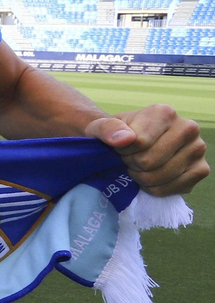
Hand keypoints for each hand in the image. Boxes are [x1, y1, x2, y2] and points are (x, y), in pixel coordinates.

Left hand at [85, 105, 207, 196]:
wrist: (132, 145)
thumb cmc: (116, 135)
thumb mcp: (101, 127)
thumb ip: (107, 129)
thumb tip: (126, 139)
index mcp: (165, 113)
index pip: (139, 143)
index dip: (123, 150)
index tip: (121, 146)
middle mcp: (188, 128)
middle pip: (149, 161)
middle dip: (132, 164)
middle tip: (129, 158)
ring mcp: (198, 149)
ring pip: (159, 177)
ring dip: (141, 177)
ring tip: (139, 166)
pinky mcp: (201, 170)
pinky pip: (172, 189)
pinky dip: (154, 188)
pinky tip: (150, 177)